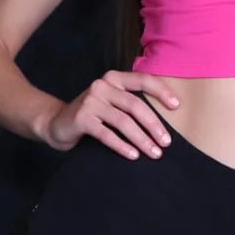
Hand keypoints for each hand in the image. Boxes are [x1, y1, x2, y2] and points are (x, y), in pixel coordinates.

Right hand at [45, 69, 179, 159]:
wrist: (57, 124)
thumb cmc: (93, 115)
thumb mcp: (112, 103)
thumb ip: (130, 103)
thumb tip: (164, 122)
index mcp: (114, 78)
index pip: (142, 80)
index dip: (161, 91)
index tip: (176, 106)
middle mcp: (102, 85)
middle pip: (135, 105)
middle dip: (154, 125)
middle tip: (166, 143)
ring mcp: (91, 101)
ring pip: (123, 121)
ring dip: (142, 139)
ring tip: (154, 153)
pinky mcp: (82, 118)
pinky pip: (107, 134)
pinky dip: (122, 146)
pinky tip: (133, 155)